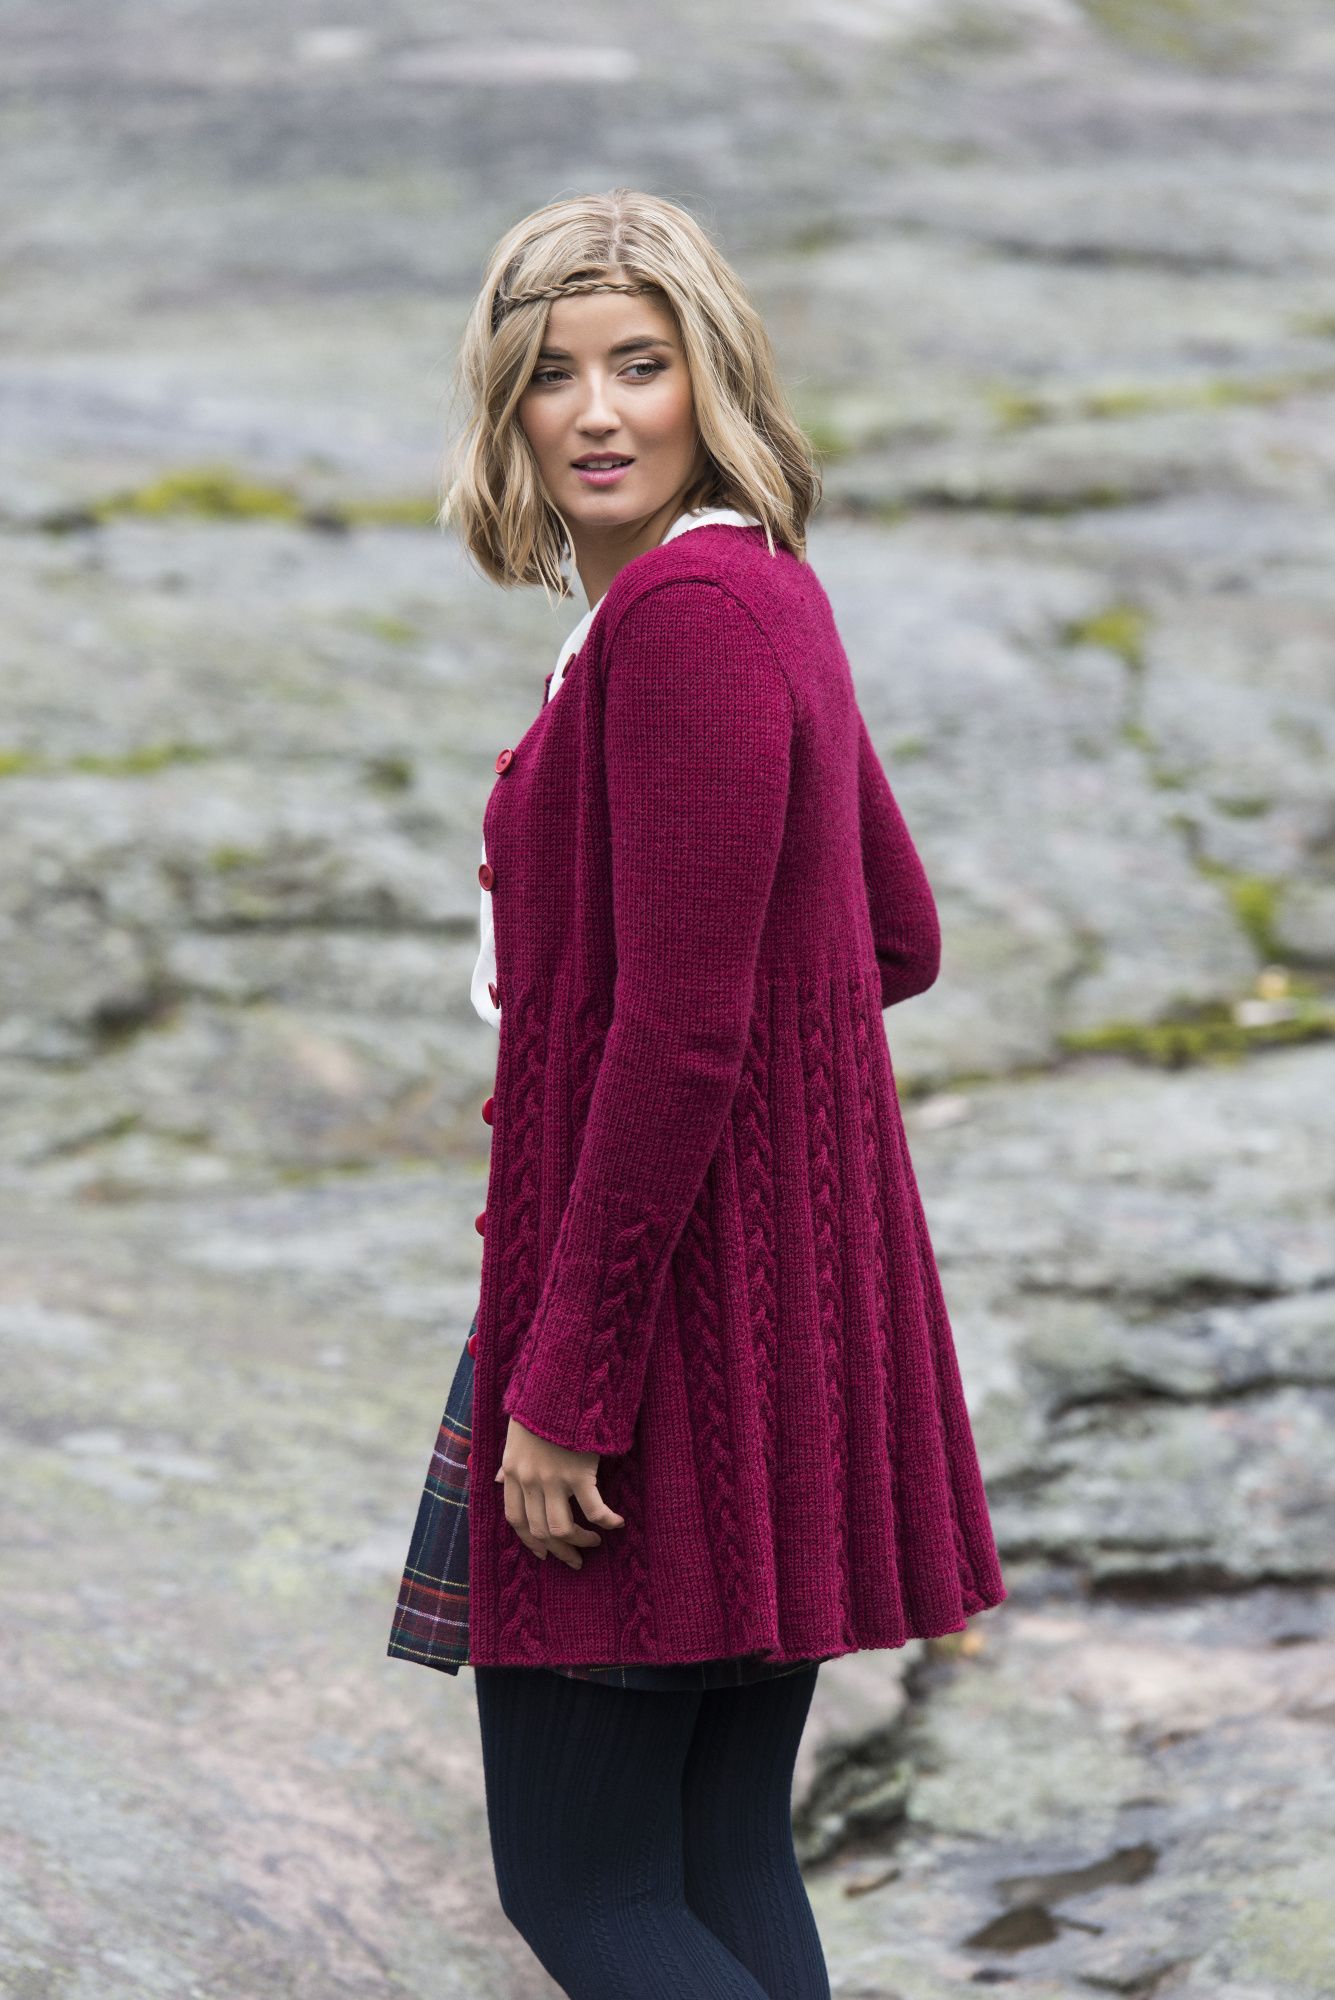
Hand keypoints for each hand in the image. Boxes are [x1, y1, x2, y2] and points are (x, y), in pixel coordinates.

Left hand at [494, 1417, 625, 1567]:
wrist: (560, 1386)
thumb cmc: (540, 1410)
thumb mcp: (516, 1438)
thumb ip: (510, 1465)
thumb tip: (499, 1483)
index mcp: (514, 1472)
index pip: (516, 1519)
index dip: (530, 1541)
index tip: (544, 1552)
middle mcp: (530, 1480)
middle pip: (539, 1530)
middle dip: (558, 1550)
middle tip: (575, 1558)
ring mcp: (553, 1479)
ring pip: (562, 1528)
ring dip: (580, 1541)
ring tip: (594, 1541)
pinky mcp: (579, 1473)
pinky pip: (594, 1510)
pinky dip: (606, 1521)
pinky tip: (617, 1523)